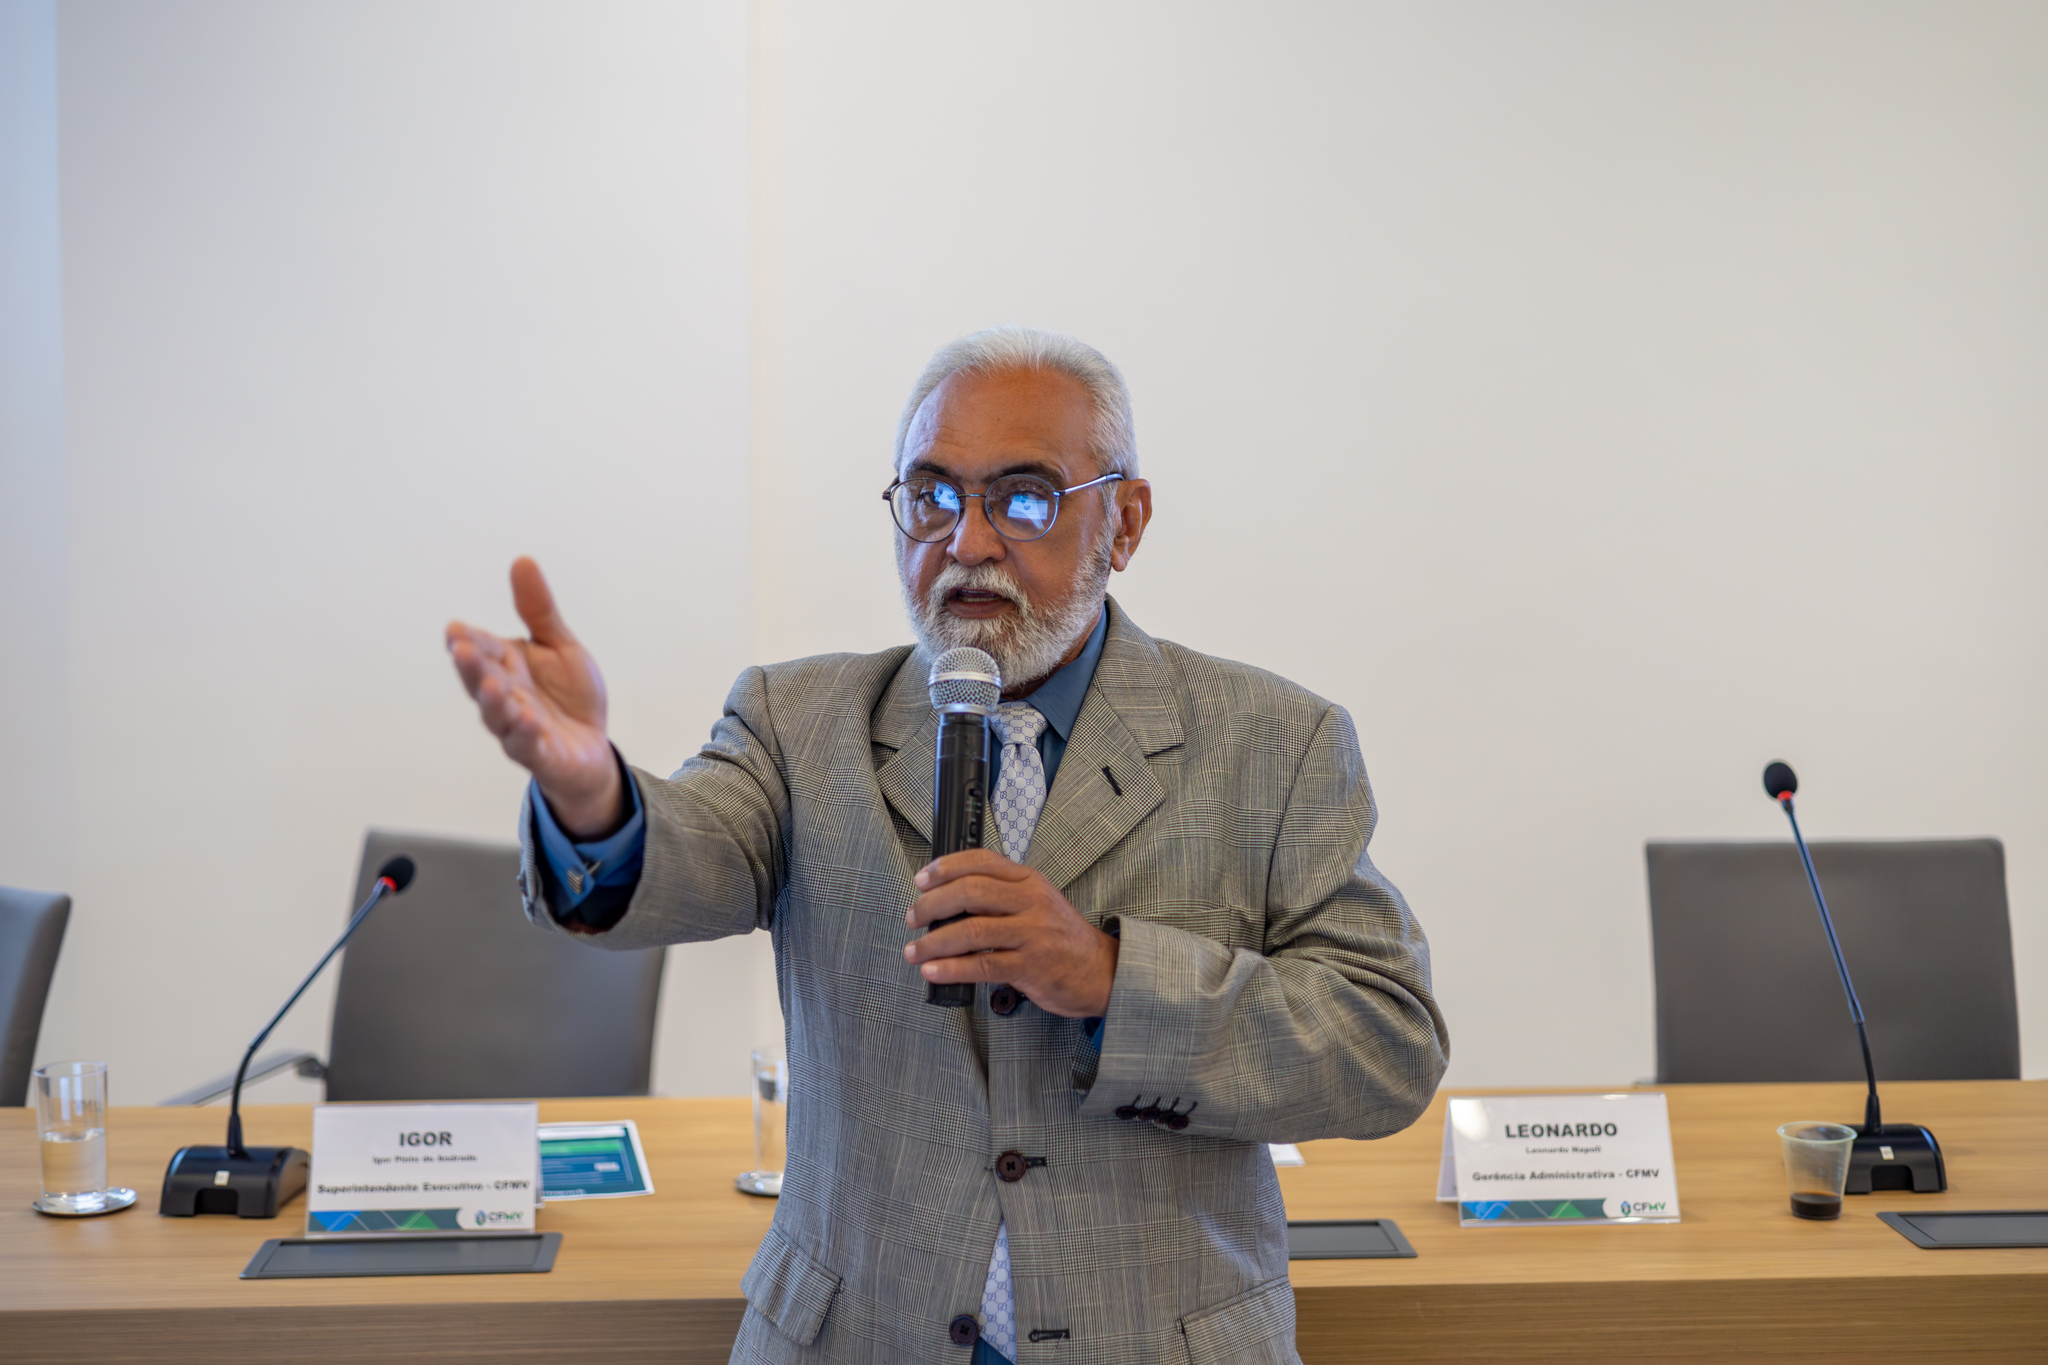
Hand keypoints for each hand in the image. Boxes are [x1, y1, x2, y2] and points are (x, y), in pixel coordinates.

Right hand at [446, 557, 622, 836]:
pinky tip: (527, 719)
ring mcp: (518, 728)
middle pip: (481, 681)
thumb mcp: (559, 646)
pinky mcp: (539, 754)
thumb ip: (539, 610)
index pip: (482, 649)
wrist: (591, 750)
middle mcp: (506, 697)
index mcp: (507, 667)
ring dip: (492, 701)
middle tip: (461, 649)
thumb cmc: (568, 696)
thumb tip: (522, 560)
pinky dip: (525, 733)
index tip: (455, 629)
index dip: (468, 641)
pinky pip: (528, 745)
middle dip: (471, 666)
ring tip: (490, 684)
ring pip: (498, 715)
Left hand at [903, 849, 1118, 1017]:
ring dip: (934, 941)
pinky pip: (982, 965)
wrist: (1101, 971)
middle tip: (914, 916)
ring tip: (915, 950)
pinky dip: (951, 968)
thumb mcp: (1039, 902)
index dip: (945, 867)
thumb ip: (1002, 895)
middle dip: (932, 904)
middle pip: (971, 892)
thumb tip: (949, 899)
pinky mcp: (1031, 967)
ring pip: (972, 930)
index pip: (981, 861)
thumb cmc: (1063, 938)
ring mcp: (1032, 934)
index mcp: (1029, 881)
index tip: (922, 879)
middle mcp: (1031, 902)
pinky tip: (933, 971)